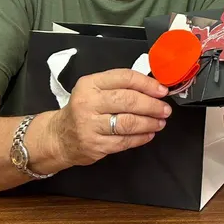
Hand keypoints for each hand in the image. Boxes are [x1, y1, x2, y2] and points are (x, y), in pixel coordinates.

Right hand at [47, 69, 170, 166]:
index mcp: (90, 84)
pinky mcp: (95, 145)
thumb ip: (119, 86)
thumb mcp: (94, 90)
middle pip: (129, 101)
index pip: (125, 78)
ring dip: (150, 122)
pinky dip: (141, 137)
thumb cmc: (83, 110)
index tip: (162, 90)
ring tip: (160, 122)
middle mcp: (88, 103)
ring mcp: (90, 125)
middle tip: (165, 109)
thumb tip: (153, 87)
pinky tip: (149, 134)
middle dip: (152, 105)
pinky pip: (125, 141)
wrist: (59, 137)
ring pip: (128, 122)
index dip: (148, 84)